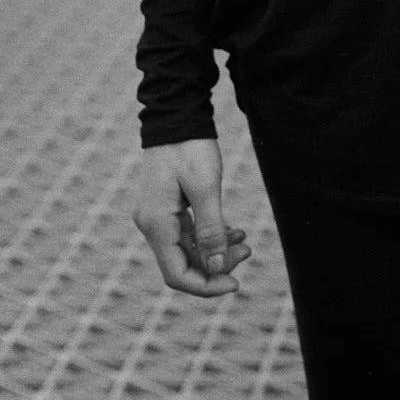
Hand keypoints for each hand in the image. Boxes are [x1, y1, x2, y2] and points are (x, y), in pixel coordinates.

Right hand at [131, 137, 253, 295]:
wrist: (176, 115)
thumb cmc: (190, 148)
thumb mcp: (205, 187)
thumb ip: (211, 230)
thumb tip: (218, 267)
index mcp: (156, 224)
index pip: (177, 274)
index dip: (206, 285)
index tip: (235, 283)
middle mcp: (151, 225)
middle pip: (183, 264)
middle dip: (216, 265)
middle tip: (247, 251)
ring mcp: (157, 216)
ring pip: (187, 249)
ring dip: (216, 250)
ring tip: (245, 241)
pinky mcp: (166, 207)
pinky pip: (187, 233)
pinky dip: (209, 236)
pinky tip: (232, 230)